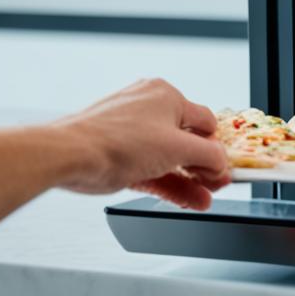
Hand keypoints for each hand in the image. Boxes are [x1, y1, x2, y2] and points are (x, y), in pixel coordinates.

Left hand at [52, 78, 229, 209]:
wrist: (70, 155)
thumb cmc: (118, 141)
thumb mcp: (178, 148)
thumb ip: (209, 156)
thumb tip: (222, 163)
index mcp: (166, 95)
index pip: (205, 122)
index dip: (217, 147)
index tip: (224, 168)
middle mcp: (148, 107)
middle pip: (186, 141)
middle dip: (202, 168)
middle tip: (215, 185)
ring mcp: (131, 130)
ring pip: (168, 158)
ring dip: (187, 180)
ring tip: (202, 199)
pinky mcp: (118, 151)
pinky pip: (150, 167)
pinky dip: (167, 183)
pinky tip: (184, 198)